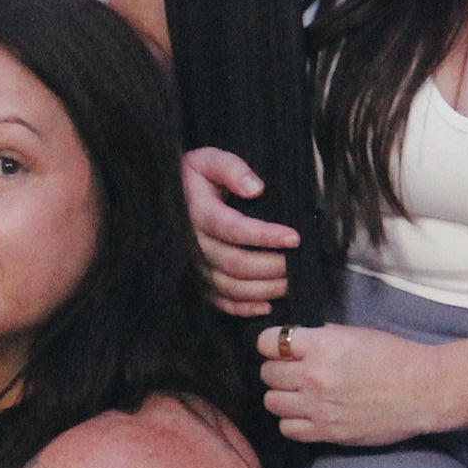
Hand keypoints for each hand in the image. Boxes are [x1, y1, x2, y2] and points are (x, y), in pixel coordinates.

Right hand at [183, 147, 298, 316]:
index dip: (265, 236)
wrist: (169, 195)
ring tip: (290, 282)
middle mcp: (191, 243)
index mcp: (196, 212)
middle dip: (271, 266)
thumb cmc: (197, 176)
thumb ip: (231, 168)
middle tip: (298, 263)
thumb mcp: (209, 159)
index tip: (295, 237)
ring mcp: (193, 266)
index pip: (233, 228)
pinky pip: (219, 302)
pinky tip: (268, 305)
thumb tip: (256, 188)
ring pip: (230, 286)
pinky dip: (244, 308)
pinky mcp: (197, 281)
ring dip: (263, 289)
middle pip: (234, 263)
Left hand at [258, 319, 445, 447]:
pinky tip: (306, 413)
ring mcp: (319, 407)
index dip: (272, 343)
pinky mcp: (327, 432)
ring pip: (272, 402)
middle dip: (277, 369)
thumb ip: (320, 338)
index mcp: (321, 346)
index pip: (268, 342)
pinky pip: (287, 428)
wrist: (424, 390)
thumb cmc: (395, 358)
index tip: (280, 347)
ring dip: (282, 395)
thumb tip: (294, 342)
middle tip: (293, 370)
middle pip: (267, 373)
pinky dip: (292, 420)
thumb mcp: (354, 334)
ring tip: (299, 393)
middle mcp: (314, 376)